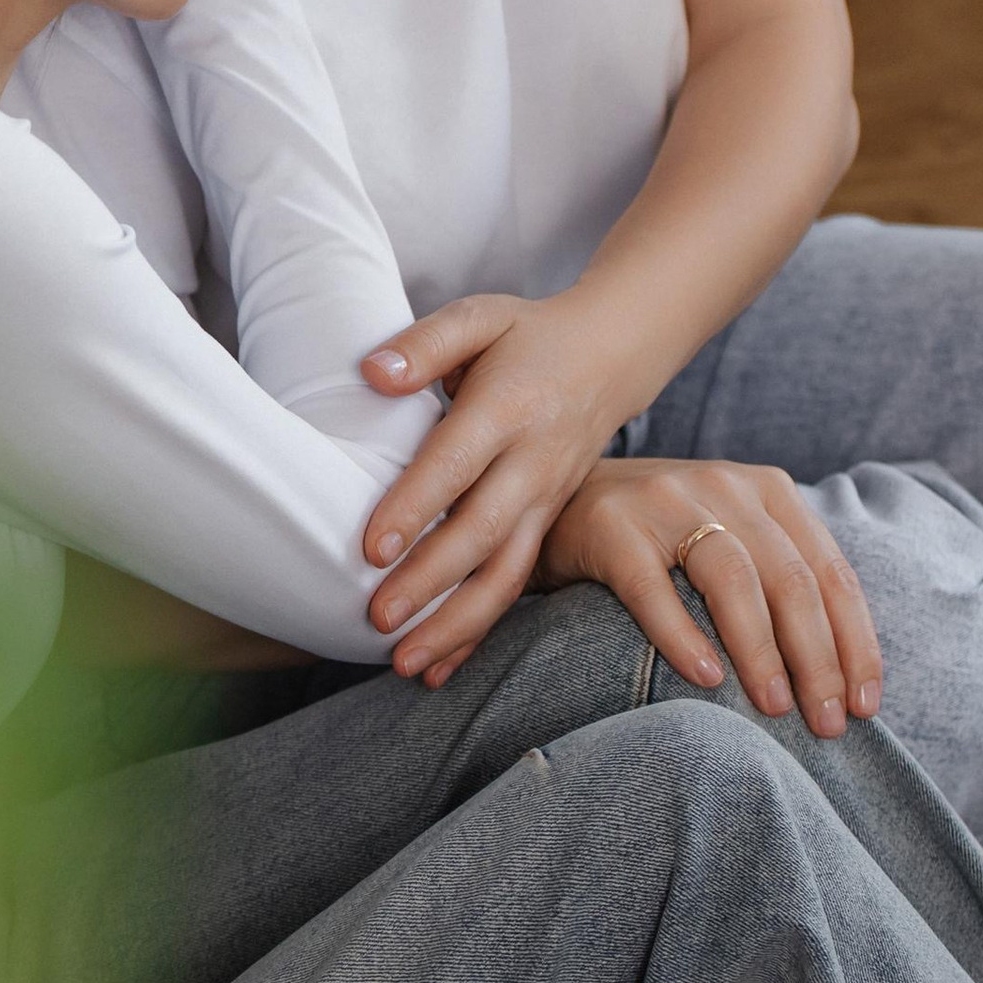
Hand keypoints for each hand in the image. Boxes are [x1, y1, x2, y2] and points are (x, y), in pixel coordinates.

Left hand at [358, 291, 639, 680]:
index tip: (371, 549)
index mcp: (509, 407)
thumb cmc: (528, 335)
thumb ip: (426, 343)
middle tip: (378, 619)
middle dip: (431, 582)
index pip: (458, 463)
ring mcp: (546, 500)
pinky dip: (481, 631)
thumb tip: (373, 373)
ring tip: (406, 665)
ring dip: (458, 625)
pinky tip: (442, 667)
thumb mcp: (481, 316)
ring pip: (508, 573)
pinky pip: (518, 583)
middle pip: (483, 532)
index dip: (416, 506)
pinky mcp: (548, 524)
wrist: (611, 355)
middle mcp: (533, 462)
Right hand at [532, 457, 882, 733]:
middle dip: (818, 659)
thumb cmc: (661, 538)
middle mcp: (724, 486)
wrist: (562, 499)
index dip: (855, 642)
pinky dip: (682, 635)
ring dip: (761, 650)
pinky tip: (706, 679)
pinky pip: (652, 588)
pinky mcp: (612, 526)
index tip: (865, 705)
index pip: (830, 571)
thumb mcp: (731, 540)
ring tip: (775, 708)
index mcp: (768, 490)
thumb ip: (779, 581)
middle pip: (790, 578)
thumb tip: (841, 678)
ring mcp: (666, 501)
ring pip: (732, 578)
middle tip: (826, 724)